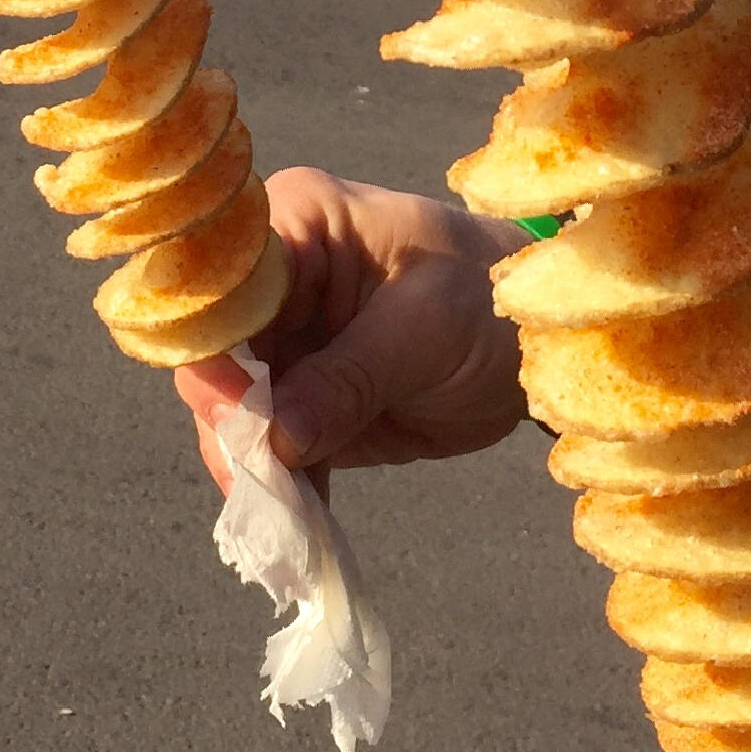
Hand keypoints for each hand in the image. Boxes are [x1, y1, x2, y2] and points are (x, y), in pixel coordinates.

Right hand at [174, 166, 527, 489]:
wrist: (536, 340)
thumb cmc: (489, 294)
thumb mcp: (426, 328)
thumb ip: (350, 377)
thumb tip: (275, 438)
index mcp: (296, 222)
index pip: (222, 283)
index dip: (214, 349)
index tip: (236, 418)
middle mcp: (275, 278)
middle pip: (215, 354)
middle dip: (229, 423)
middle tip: (258, 487)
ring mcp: (286, 340)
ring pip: (234, 409)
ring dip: (253, 466)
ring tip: (281, 523)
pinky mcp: (305, 396)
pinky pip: (274, 445)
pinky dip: (284, 486)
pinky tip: (299, 529)